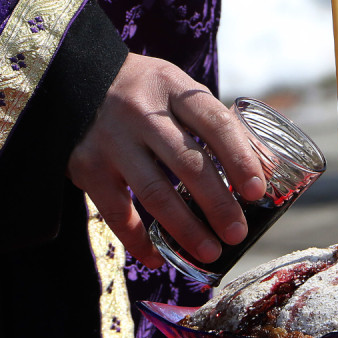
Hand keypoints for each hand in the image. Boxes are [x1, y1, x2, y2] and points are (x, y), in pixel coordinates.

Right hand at [67, 53, 266, 267]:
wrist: (72, 78)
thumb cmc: (143, 93)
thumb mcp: (177, 90)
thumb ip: (212, 123)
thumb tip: (264, 168)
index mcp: (172, 88)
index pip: (214, 124)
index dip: (240, 158)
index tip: (258, 190)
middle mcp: (140, 113)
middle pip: (187, 163)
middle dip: (217, 203)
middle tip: (237, 232)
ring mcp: (111, 140)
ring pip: (154, 192)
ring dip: (185, 228)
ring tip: (210, 252)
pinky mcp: (86, 166)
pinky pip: (116, 212)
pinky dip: (138, 241)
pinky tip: (158, 258)